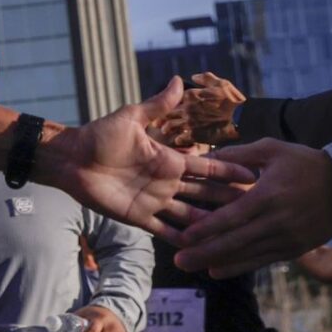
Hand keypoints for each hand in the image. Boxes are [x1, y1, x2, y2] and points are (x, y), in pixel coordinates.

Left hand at [37, 79, 256, 241]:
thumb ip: (157, 105)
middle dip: (229, 201)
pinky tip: (201, 250)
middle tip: (259, 210)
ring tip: (237, 235)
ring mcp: (154, 200)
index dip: (229, 172)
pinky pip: (163, 231)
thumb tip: (178, 80)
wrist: (72, 159)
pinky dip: (180, 240)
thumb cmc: (99, 136)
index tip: (256, 176)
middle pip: (205, 194)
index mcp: (169, 159)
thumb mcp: (130, 118)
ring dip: (210, 224)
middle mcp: (166, 182)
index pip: (207, 167)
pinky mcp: (138, 216)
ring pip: (189, 215)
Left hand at [173, 138, 331, 277]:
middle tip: (179, 262)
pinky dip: (239, 266)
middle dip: (205, 253)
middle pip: (236, 241)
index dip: (207, 229)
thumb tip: (204, 159)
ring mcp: (288, 237)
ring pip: (248, 254)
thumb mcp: (272, 149)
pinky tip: (217, 271)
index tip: (183, 237)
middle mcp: (278, 220)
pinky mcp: (295, 248)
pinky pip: (263, 260)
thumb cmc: (305, 162)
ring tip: (193, 268)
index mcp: (269, 194)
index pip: (232, 216)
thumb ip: (236, 155)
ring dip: (218, 263)